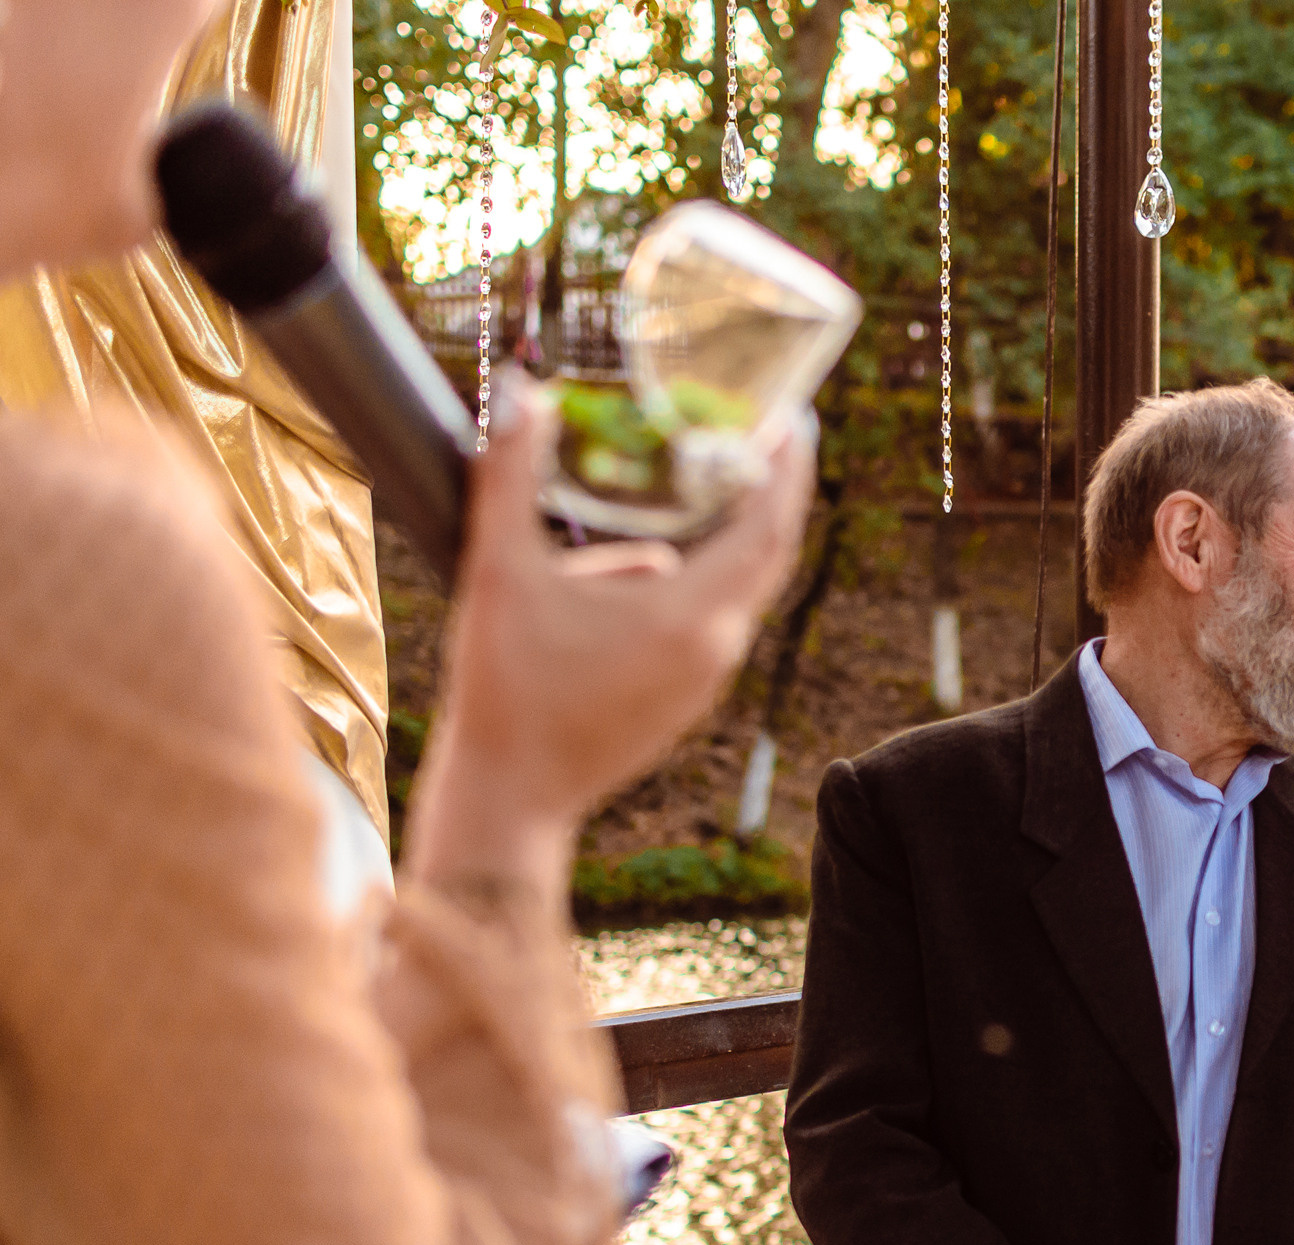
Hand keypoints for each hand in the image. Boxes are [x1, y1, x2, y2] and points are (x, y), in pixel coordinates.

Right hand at [403, 369, 813, 899]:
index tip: (795, 419)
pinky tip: (652, 559)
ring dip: (726, 535)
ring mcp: (705, 679)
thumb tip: (524, 397)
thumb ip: (509, 477)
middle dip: (767, 490)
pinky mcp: (686, 699)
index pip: (770, 528)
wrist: (510, 797)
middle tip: (763, 432)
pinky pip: (707, 622)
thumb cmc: (504, 690)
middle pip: (765, 553)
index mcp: (690, 616)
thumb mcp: (498, 572)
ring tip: (702, 480)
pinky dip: (699, 580)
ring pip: (731, 589)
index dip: (789, 469)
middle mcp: (714, 648)